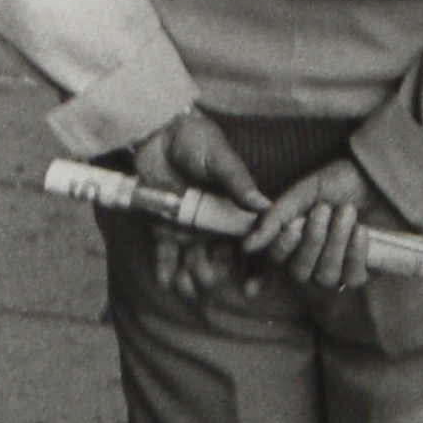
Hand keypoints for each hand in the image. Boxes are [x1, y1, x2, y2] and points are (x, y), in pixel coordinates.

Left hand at [130, 112, 268, 302]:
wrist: (158, 133)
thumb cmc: (195, 139)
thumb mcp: (220, 158)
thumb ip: (238, 182)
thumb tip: (264, 206)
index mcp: (233, 209)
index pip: (250, 243)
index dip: (254, 269)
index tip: (249, 289)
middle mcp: (214, 224)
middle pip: (222, 262)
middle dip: (215, 275)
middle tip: (209, 276)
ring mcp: (189, 228)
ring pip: (195, 264)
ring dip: (191, 279)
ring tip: (186, 284)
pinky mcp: (164, 227)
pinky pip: (166, 256)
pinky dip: (167, 272)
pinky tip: (168, 280)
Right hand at [243, 158, 391, 294]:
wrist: (376, 178)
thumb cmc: (336, 184)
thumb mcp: (302, 193)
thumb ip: (276, 218)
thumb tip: (248, 246)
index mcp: (290, 242)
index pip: (273, 262)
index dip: (281, 251)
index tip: (293, 227)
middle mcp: (308, 262)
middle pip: (299, 272)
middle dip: (313, 239)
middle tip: (323, 209)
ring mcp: (334, 271)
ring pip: (326, 276)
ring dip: (336, 242)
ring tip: (346, 212)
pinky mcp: (361, 273)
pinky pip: (353, 279)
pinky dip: (356, 253)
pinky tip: (361, 230)